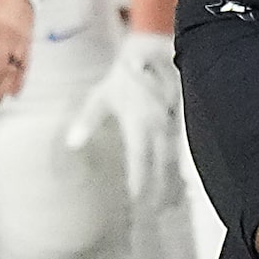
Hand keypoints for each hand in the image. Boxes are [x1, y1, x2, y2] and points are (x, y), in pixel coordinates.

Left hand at [65, 29, 181, 202]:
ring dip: (176, 179)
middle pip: (163, 164)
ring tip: (174, 201)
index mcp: (138, 123)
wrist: (150, 48)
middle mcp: (159, 125)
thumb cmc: (122, 76)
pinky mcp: (185, 116)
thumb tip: (72, 143)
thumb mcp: (101, 96)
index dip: (140, 180)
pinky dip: (185, 163)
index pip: (140, 159)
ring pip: (178, 156)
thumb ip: (88, 121)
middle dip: (162, 188)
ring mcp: (175, 121)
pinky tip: (186, 177)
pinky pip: (186, 144)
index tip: (138, 201)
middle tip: (160, 210)